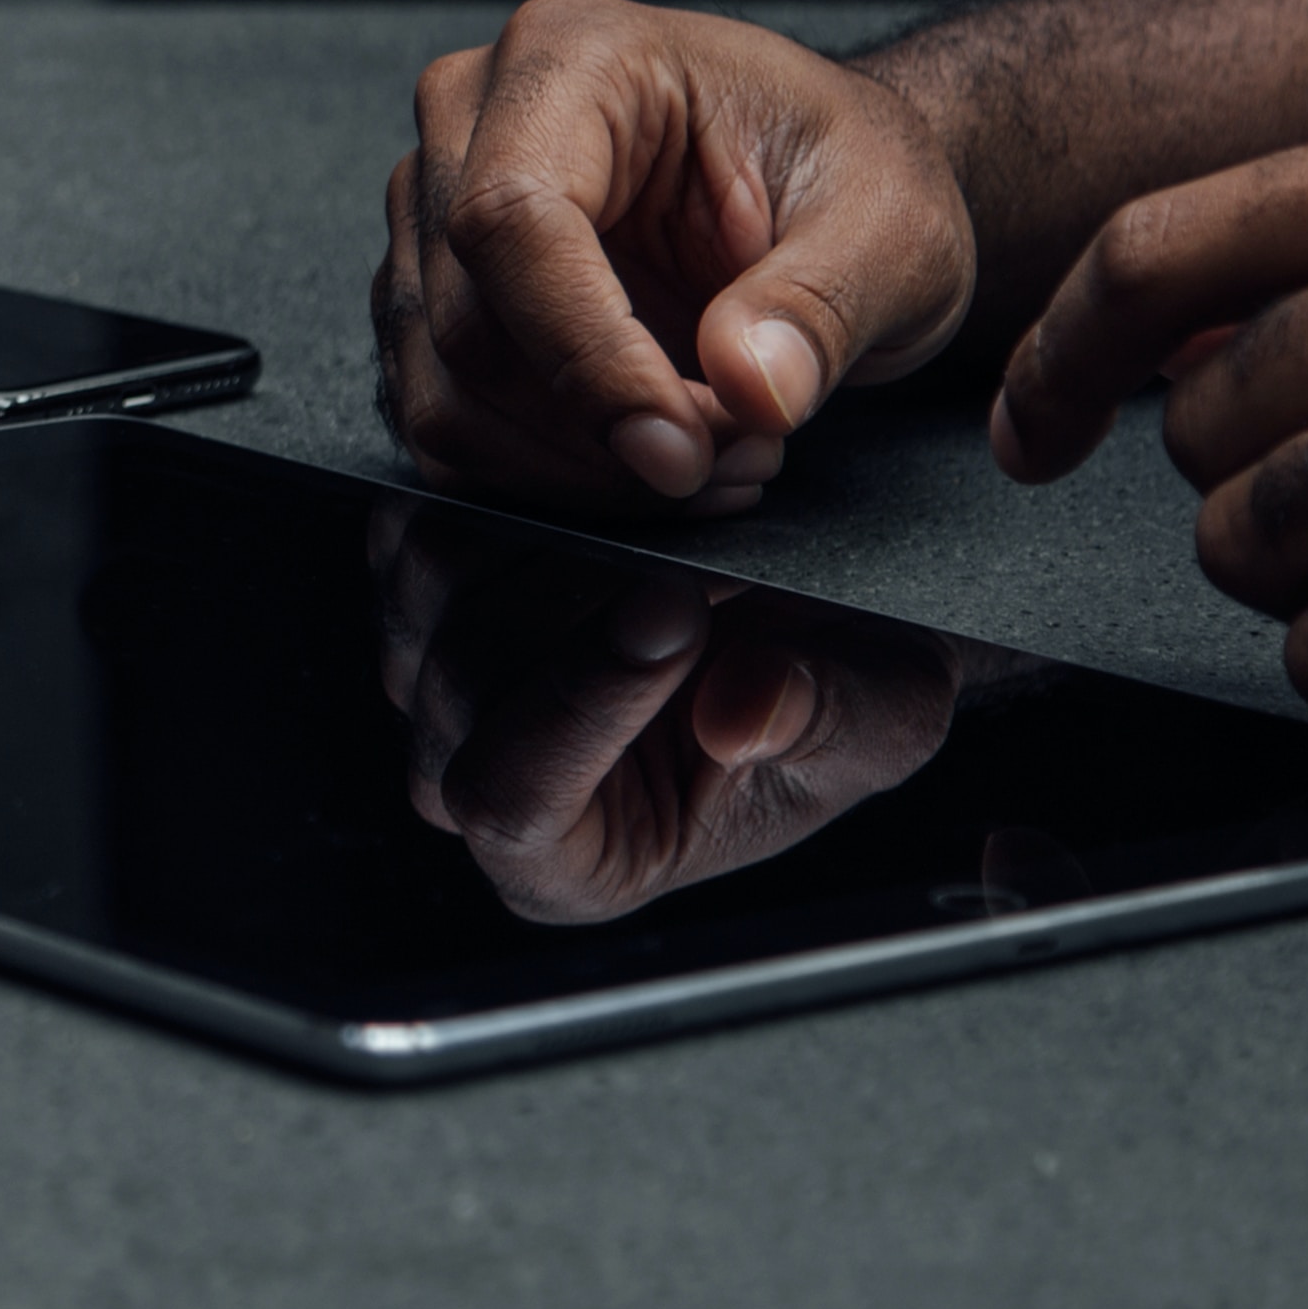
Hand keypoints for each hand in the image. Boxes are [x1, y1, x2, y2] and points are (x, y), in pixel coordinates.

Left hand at [374, 505, 973, 921]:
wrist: (818, 595)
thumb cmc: (844, 689)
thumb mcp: (884, 717)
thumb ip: (824, 724)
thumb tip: (739, 715)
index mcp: (561, 863)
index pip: (510, 798)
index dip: (579, 702)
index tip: (673, 606)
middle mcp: (466, 766)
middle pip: (464, 668)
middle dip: (595, 580)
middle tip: (725, 513)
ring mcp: (428, 660)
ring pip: (443, 569)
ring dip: (574, 507)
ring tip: (703, 478)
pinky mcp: (423, 560)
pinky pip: (444, 492)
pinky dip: (541, 458)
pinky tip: (644, 445)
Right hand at [377, 0, 977, 515]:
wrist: (823, 188)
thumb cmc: (843, 170)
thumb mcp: (891, 226)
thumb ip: (820, 303)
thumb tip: (752, 387)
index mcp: (572, 59)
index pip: (513, 216)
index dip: (584, 354)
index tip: (680, 452)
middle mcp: (470, 122)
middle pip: (468, 320)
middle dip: (606, 427)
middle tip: (744, 449)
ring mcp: (435, 214)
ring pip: (446, 394)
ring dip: (583, 467)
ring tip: (718, 453)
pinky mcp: (435, 299)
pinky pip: (452, 426)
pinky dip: (554, 476)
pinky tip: (657, 457)